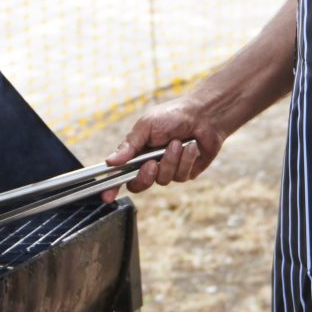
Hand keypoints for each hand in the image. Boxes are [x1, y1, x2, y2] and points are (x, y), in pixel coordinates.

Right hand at [105, 98, 226, 198]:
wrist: (204, 115)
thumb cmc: (173, 115)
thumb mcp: (146, 125)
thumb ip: (129, 145)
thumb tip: (110, 161)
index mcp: (136, 152)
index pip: (120, 173)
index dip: (112, 186)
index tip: (107, 196)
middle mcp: (149, 163)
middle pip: (138, 185)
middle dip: (145, 176)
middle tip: (151, 163)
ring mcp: (167, 170)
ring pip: (162, 180)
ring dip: (170, 160)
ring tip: (178, 142)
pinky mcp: (184, 172)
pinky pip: (180, 176)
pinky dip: (185, 160)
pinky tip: (191, 146)